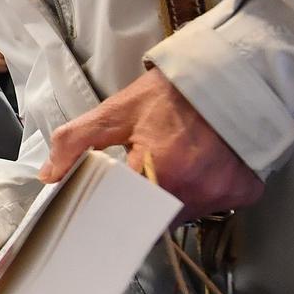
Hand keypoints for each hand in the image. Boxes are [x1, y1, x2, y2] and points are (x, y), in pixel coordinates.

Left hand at [40, 69, 262, 222]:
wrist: (231, 72)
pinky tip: (197, 169)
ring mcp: (223, 194)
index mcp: (159, 172)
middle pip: (154, 220)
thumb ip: (76, 142)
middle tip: (138, 179)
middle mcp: (195, 191)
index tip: (105, 206)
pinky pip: (215, 205)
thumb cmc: (172, 93)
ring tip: (168, 169)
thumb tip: (49, 175)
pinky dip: (202, 193)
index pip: (125, 217)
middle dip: (140, 206)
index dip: (112, 213)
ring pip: (184, 215)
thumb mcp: (117, 111)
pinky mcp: (245, 192)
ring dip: (170, 200)